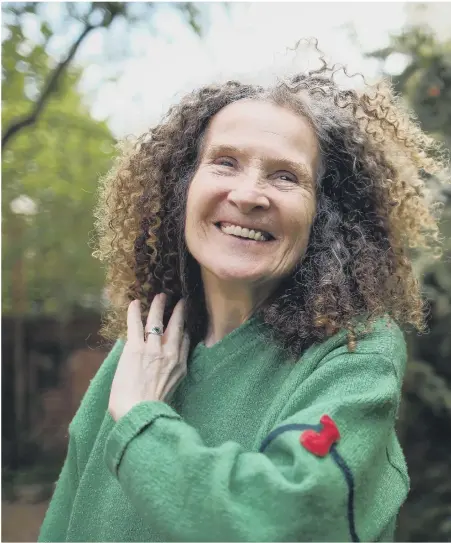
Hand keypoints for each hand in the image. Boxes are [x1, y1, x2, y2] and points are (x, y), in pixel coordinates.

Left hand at [108, 293, 189, 421]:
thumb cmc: (151, 409)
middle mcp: (170, 354)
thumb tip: (165, 369)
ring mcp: (153, 349)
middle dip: (179, 311)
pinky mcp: (135, 348)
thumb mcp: (172, 390)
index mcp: (180, 366)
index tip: (184, 323)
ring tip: (160, 296)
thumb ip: (171, 375)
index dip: (184, 329)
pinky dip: (135, 312)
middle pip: (177, 326)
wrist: (139, 414)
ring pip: (157, 321)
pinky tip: (135, 302)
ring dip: (159, 306)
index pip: (185, 341)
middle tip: (180, 301)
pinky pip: (135, 324)